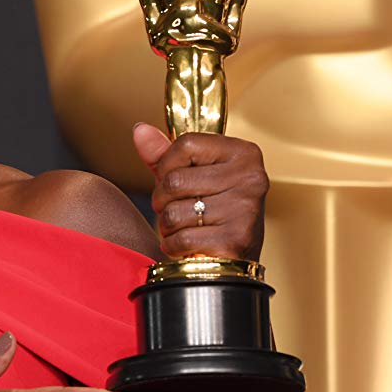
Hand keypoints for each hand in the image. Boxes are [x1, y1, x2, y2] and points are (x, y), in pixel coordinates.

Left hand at [132, 123, 267, 261]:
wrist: (232, 261)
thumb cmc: (210, 214)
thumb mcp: (190, 177)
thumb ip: (164, 154)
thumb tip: (139, 130)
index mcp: (244, 153)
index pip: (185, 144)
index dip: (167, 165)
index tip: (174, 180)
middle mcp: (251, 177)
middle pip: (175, 180)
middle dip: (163, 201)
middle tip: (177, 210)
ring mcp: (245, 209)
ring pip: (174, 212)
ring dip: (168, 226)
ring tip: (184, 228)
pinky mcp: (236, 239)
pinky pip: (181, 238)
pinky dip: (174, 246)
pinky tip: (187, 245)